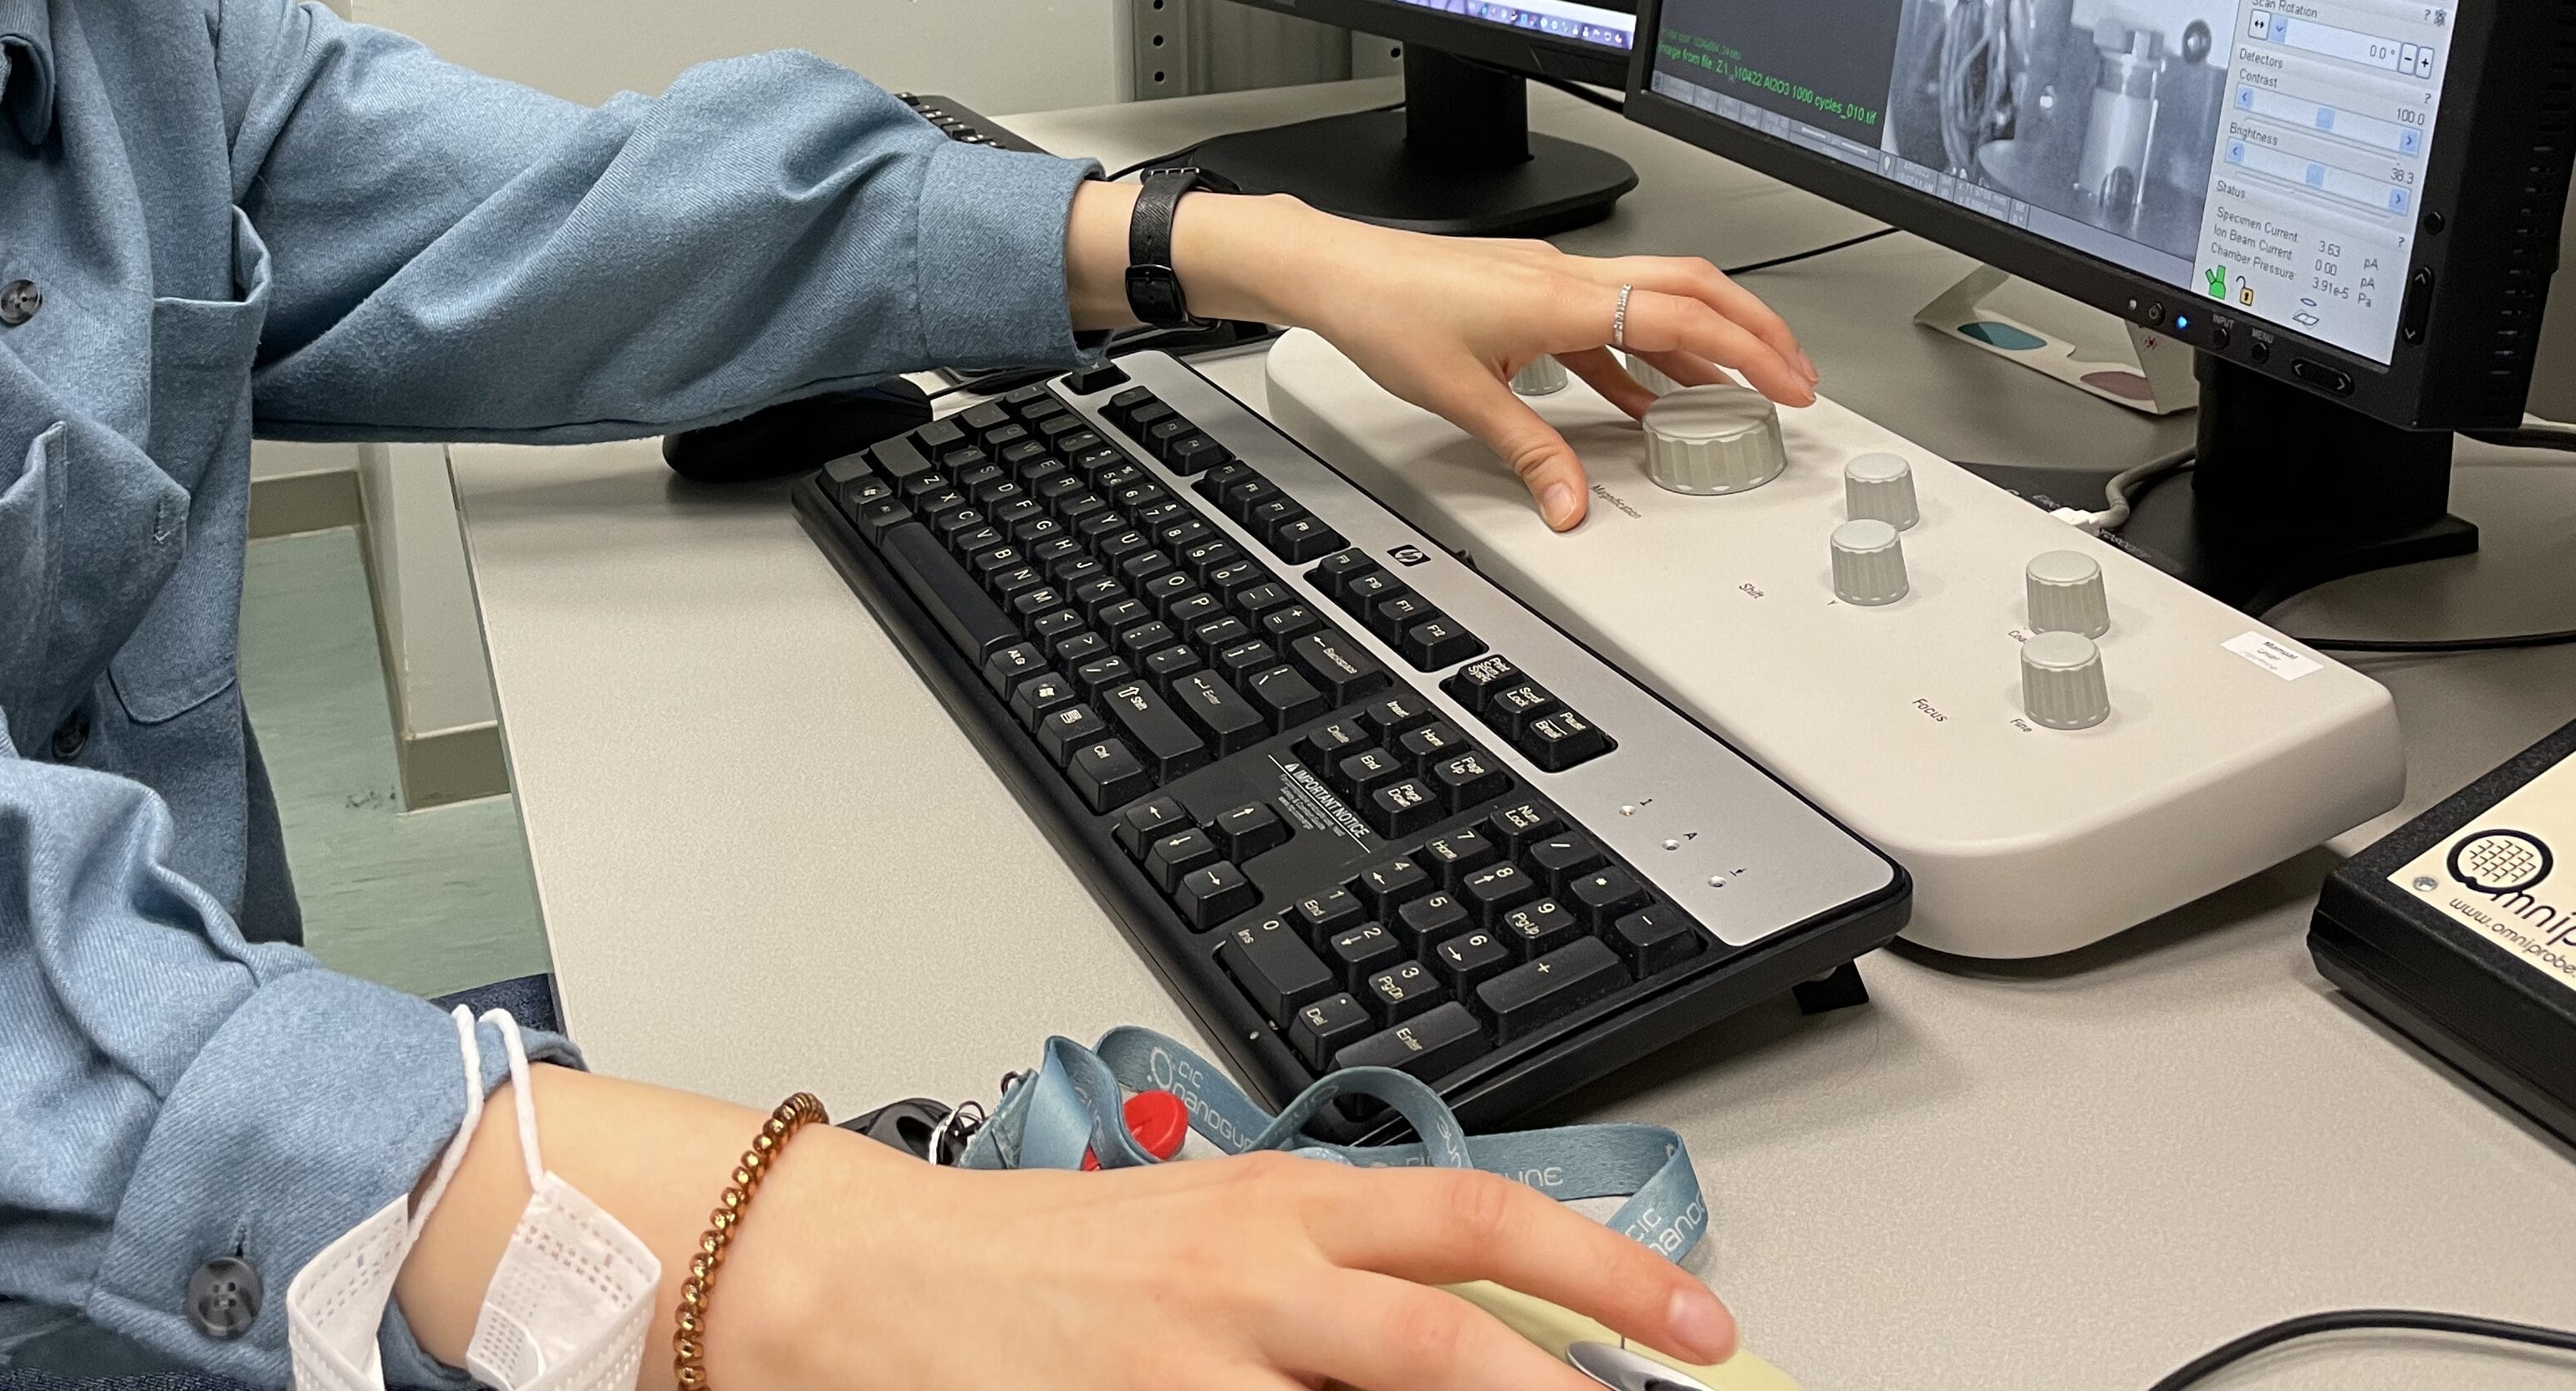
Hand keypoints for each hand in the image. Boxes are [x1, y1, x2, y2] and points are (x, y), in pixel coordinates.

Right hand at [713, 1120, 1737, 1390]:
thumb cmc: (1045, 1256)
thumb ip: (1335, 1269)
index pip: (1474, 1216)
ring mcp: (1195, 1367)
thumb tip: (1482, 1324)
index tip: (1699, 1324)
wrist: (876, 1276)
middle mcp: (1253, 1276)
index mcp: (1281, 1203)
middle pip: (1449, 1331)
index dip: (1603, 1267)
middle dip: (1573, 1387)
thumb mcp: (1210, 1227)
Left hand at [1065, 185, 1817, 532]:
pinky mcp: (1528, 291)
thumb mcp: (1463, 397)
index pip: (1683, 316)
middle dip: (1751, 331)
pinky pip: (1607, 318)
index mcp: (1563, 297)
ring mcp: (1550, 279)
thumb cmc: (1385, 312)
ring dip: (1699, 342)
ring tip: (1730, 392)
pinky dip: (1639, 353)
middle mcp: (1567, 277)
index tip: (1791, 383)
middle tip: (1792, 375)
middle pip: (1689, 289)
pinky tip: (1641, 396)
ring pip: (1651, 299)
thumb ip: (1530, 455)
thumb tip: (1572, 507)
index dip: (1747, 351)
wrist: (1334, 271)